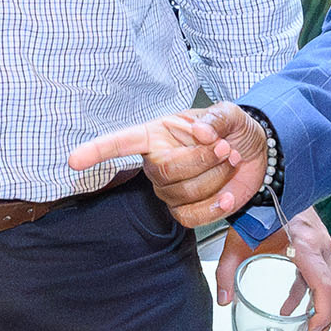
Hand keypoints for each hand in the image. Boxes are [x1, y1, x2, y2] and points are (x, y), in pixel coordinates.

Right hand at [69, 102, 267, 227]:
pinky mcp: (185, 210)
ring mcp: (168, 189)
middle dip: (200, 160)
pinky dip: (214, 207)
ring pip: (182, 193)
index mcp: (157, 134)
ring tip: (230, 161)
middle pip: (164, 170)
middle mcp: (156, 162)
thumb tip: (200, 132)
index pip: (121, 142)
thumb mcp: (229, 114)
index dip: (97, 151)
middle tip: (226, 147)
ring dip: (215, 177)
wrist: (255, 154)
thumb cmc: (232, 130)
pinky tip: (227, 194)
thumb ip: (216, 119)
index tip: (74, 160)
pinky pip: (190, 217)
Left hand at [215, 208, 330, 330]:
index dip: (324, 314)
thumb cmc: (256, 205)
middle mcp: (319, 245)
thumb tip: (223, 299)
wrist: (267, 178)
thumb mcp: (239, 242)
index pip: (326, 287)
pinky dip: (308, 293)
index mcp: (305, 246)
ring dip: (320, 309)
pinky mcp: (315, 242)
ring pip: (330, 283)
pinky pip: (319, 273)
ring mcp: (321, 242)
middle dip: (325, 320)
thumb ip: (228, 271)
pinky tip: (290, 307)